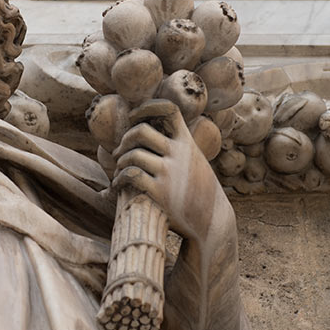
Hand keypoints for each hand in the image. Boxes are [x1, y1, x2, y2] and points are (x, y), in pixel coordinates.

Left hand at [112, 104, 225, 243]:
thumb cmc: (199, 191)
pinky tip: (117, 184)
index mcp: (187, 143)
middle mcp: (179, 154)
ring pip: (133, 155)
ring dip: (120, 162)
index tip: (133, 115)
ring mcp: (170, 173)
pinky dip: (119, 178)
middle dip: (125, 140)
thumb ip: (179, 147)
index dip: (147, 107)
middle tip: (119, 152)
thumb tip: (156, 132)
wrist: (212, 222)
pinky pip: (131, 175)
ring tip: (118, 170)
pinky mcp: (160, 192)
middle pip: (141, 131)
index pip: (169, 110)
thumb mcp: (195, 162)